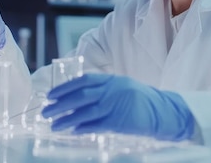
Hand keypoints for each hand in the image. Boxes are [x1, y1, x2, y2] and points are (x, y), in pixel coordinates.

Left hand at [41, 74, 194, 140]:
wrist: (164, 112)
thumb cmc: (142, 101)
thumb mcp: (123, 88)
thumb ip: (104, 89)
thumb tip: (79, 96)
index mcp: (113, 80)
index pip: (83, 80)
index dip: (65, 87)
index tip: (51, 94)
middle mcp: (113, 90)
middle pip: (80, 96)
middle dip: (60, 103)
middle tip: (45, 110)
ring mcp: (116, 105)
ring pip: (84, 111)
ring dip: (66, 118)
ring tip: (53, 124)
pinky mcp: (119, 121)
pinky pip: (96, 124)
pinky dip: (82, 127)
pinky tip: (72, 130)